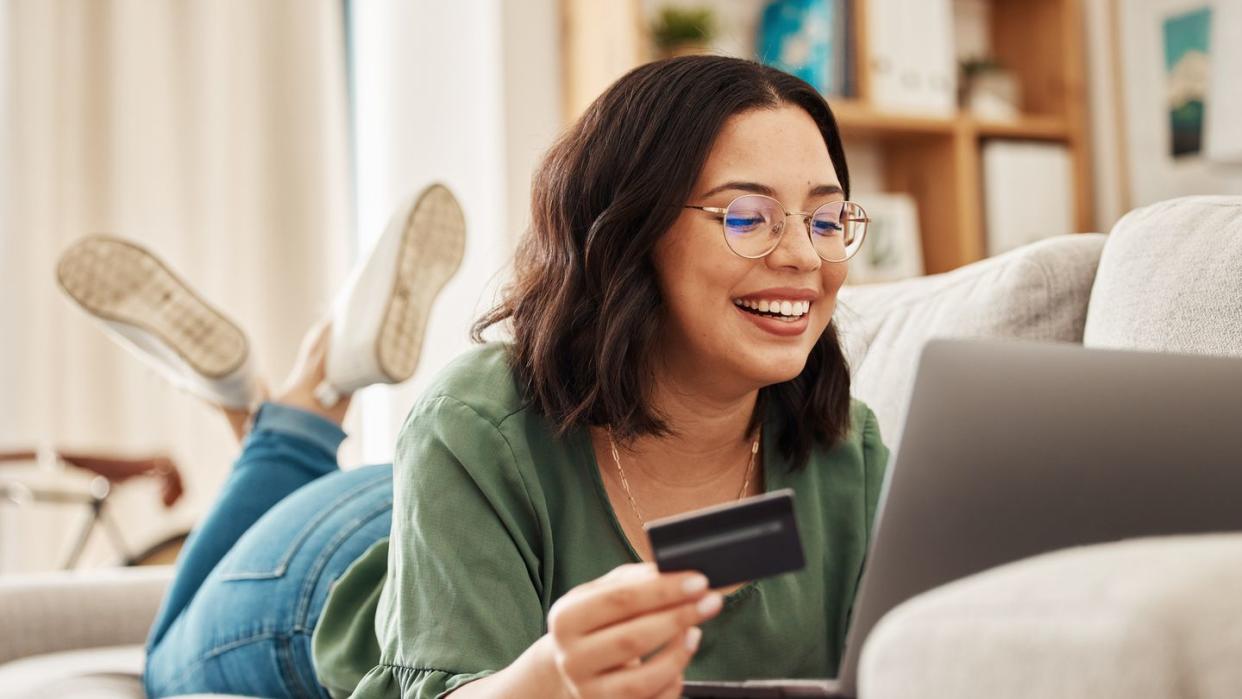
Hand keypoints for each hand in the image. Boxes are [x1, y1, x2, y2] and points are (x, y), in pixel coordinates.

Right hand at [547, 562, 723, 698]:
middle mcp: (571, 659)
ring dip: (678, 654)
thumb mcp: (601, 594)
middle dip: (679, 618)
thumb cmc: (595, 624)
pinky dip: (673, 680)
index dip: (663, 590)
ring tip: (695, 632)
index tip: (697, 581)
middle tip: (710, 602)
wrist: (573, 667)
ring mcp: (588, 692)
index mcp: (566, 619)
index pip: (619, 600)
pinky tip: (681, 658)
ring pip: (642, 680)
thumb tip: (669, 574)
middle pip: (632, 639)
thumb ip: (633, 580)